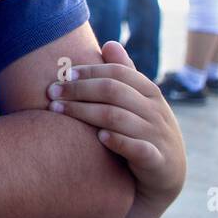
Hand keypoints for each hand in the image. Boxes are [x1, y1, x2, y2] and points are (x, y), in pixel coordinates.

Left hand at [46, 40, 186, 207]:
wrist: (166, 175)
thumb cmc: (143, 131)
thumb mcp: (138, 101)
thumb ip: (124, 74)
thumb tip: (109, 42)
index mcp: (150, 92)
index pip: (118, 73)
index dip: (89, 71)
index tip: (63, 74)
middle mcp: (156, 111)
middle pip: (113, 92)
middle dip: (79, 90)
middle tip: (51, 93)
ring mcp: (158, 136)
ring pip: (118, 118)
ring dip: (85, 113)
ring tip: (58, 111)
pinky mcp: (158, 161)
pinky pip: (138, 149)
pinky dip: (118, 141)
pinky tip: (98, 137)